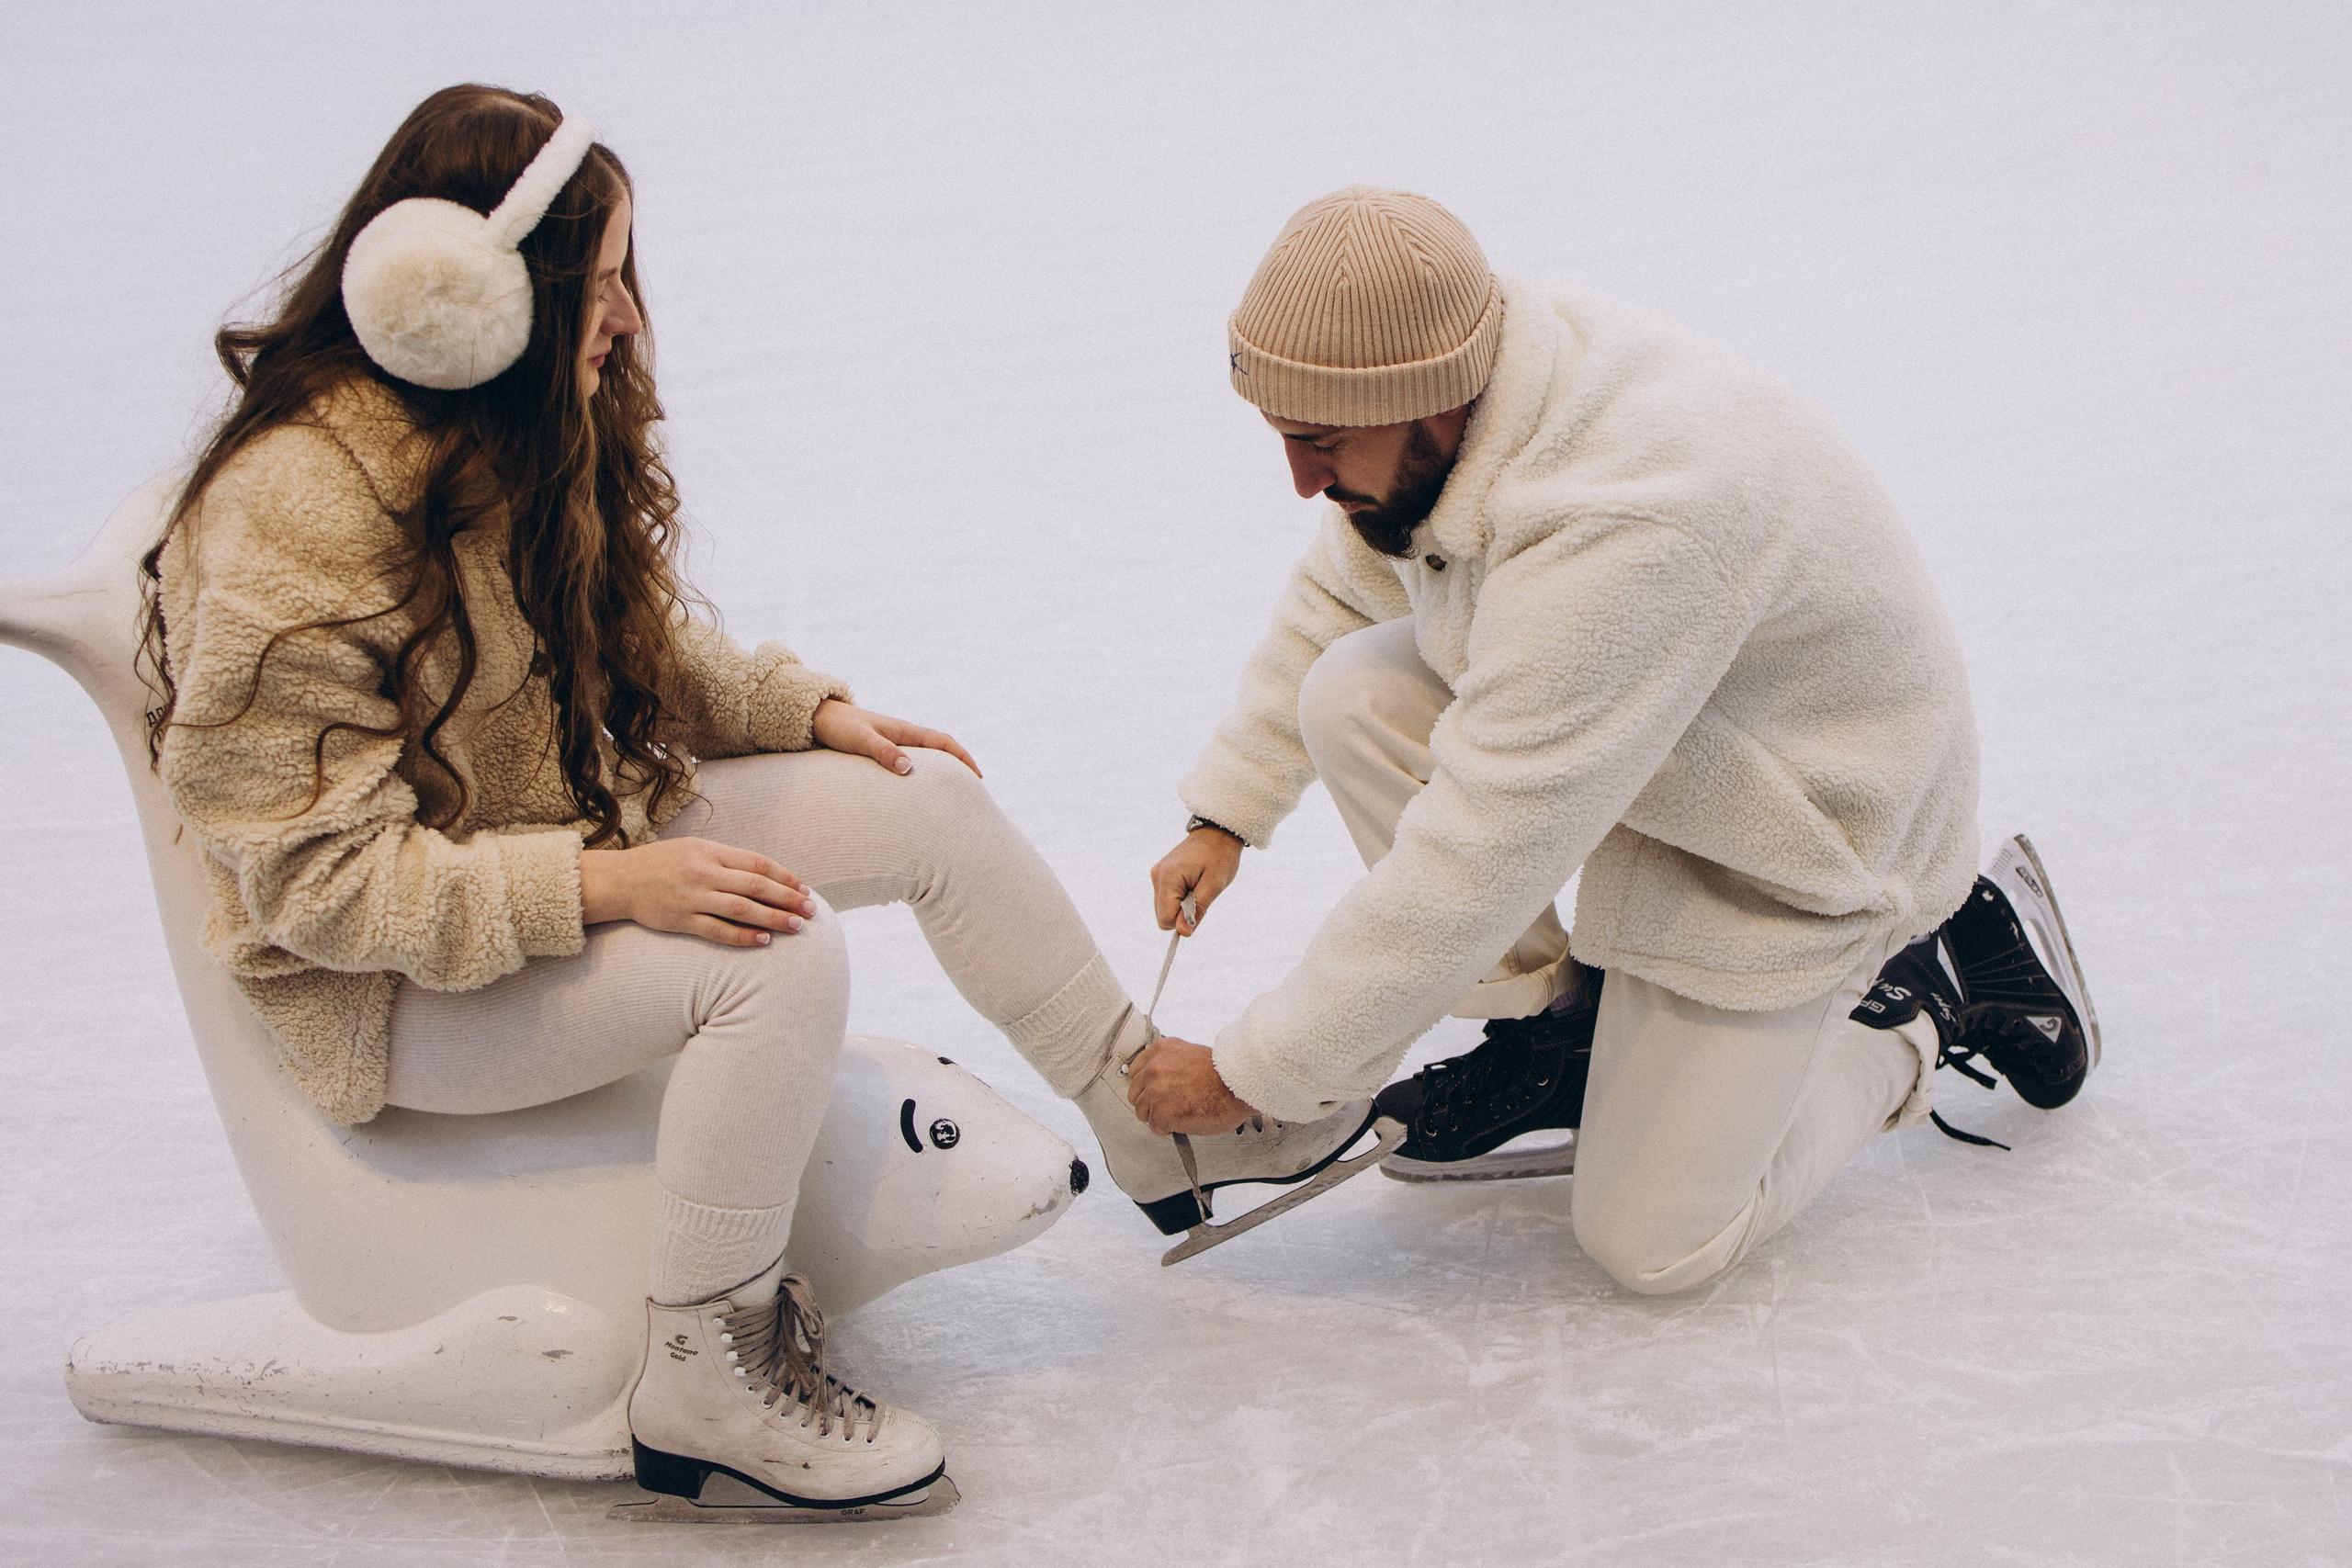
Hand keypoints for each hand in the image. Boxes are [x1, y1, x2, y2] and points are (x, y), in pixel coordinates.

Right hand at [577, 836, 815, 947]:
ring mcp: (693, 898)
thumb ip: (728, 860)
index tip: (804, 888)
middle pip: (756, 887)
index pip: (758, 864)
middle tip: (810, 910)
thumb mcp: (695, 849)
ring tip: (796, 927)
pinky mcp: (681, 920)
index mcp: (711, 851)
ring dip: (773, 918)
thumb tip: (766, 875)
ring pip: (742, 909)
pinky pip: (718, 931)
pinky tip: (763, 941)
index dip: (785, 876)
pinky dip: (742, 936)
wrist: (619, 881)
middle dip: (788, 899)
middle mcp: (704, 873)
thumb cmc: (662, 863)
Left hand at [812, 699, 979, 777]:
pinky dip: (919, 775)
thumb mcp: (861, 740)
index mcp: (904, 731)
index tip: (978, 777)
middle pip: (939, 751)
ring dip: (938, 772)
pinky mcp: (880, 750)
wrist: (815, 717)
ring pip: (924, 758)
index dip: (964, 758)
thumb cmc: (838, 727)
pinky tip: (914, 790)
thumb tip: (909, 769)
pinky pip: (908, 763)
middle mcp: (902, 736)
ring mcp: (892, 742)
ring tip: (947, 795)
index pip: (944, 742)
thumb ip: (883, 753)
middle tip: (970, 790)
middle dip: (957, 767)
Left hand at [1126, 1037, 1259, 1134]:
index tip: (1154, 1091)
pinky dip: (1168, 1129)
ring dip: (1159, 1117)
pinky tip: (1183, 1121)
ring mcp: (1155, 1090)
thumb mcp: (1191, 1056)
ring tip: (1179, 1114)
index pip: (1136, 1071)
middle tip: (1169, 1106)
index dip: (1147, 1085)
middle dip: (1151, 1103)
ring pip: (1142, 1112)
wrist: (1238, 1085)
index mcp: (1161, 1051)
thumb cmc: (1224, 1074)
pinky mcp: (1162, 1111)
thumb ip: (1171, 1065)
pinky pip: (1155, 1127)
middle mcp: (1154, 1068)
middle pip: (1135, 1093)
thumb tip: (1163, 1082)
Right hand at [1152, 826, 1241, 934]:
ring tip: (1198, 885)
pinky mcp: (1161, 874)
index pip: (1165, 918)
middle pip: (1162, 915)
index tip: (1200, 905)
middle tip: (1200, 893)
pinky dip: (1180, 897)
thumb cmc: (1219, 856)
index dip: (1183, 920)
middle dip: (1182, 912)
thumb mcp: (1214, 885)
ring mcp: (1157, 874)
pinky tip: (1192, 883)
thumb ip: (1197, 910)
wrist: (1217, 832)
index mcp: (1168, 878)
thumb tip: (1183, 933)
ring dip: (1182, 905)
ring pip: (1164, 908)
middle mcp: (1157, 876)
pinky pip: (1167, 898)